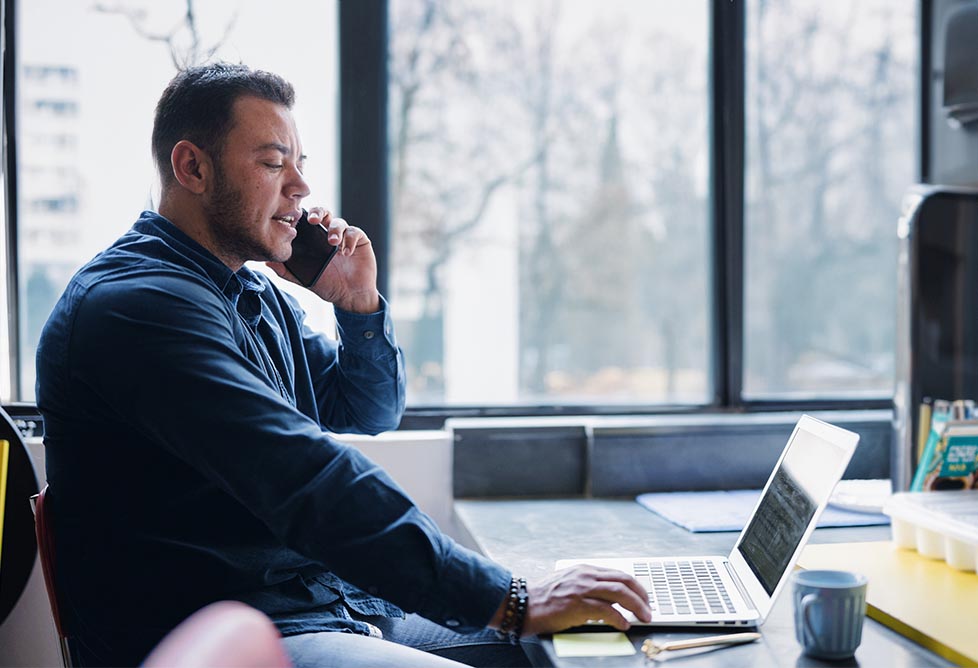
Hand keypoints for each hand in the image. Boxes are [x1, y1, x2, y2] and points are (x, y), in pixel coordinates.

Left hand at [267, 207, 379, 312]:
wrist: (350, 296)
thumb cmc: (328, 285)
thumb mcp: (303, 278)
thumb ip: (285, 270)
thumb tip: (266, 261)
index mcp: (314, 239)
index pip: (306, 220)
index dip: (300, 216)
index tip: (294, 221)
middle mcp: (328, 233)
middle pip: (322, 213)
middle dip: (317, 213)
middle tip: (312, 220)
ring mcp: (345, 236)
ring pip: (338, 222)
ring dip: (335, 229)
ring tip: (333, 242)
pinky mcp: (360, 240)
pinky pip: (354, 232)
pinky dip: (349, 239)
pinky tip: (346, 252)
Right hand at [493, 565, 651, 635]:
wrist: (523, 604)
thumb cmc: (544, 598)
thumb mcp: (569, 583)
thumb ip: (588, 586)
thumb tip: (611, 598)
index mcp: (584, 569)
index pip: (618, 573)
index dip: (635, 586)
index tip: (644, 596)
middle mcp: (585, 576)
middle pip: (623, 580)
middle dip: (641, 595)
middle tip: (649, 608)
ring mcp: (581, 589)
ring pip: (619, 593)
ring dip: (636, 606)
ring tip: (644, 617)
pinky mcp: (577, 605)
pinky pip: (606, 611)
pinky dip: (619, 618)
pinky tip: (624, 625)